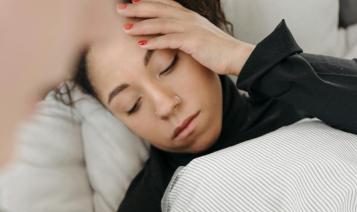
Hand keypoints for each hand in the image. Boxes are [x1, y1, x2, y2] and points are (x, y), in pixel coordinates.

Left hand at [116, 0, 254, 75]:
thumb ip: (187, 34)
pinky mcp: (193, 42)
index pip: (166, 4)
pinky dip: (155, 41)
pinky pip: (169, 40)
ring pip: (161, 23)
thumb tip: (175, 38)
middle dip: (138, 9)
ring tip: (125, 28)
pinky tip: (142, 44)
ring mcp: (191, 29)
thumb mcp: (201, 37)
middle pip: (159, 9)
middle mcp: (189, 19)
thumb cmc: (219, 50)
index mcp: (190, 16)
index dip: (149, 1)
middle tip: (120, 10)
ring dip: (142, 25)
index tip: (133, 0)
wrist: (237, 55)